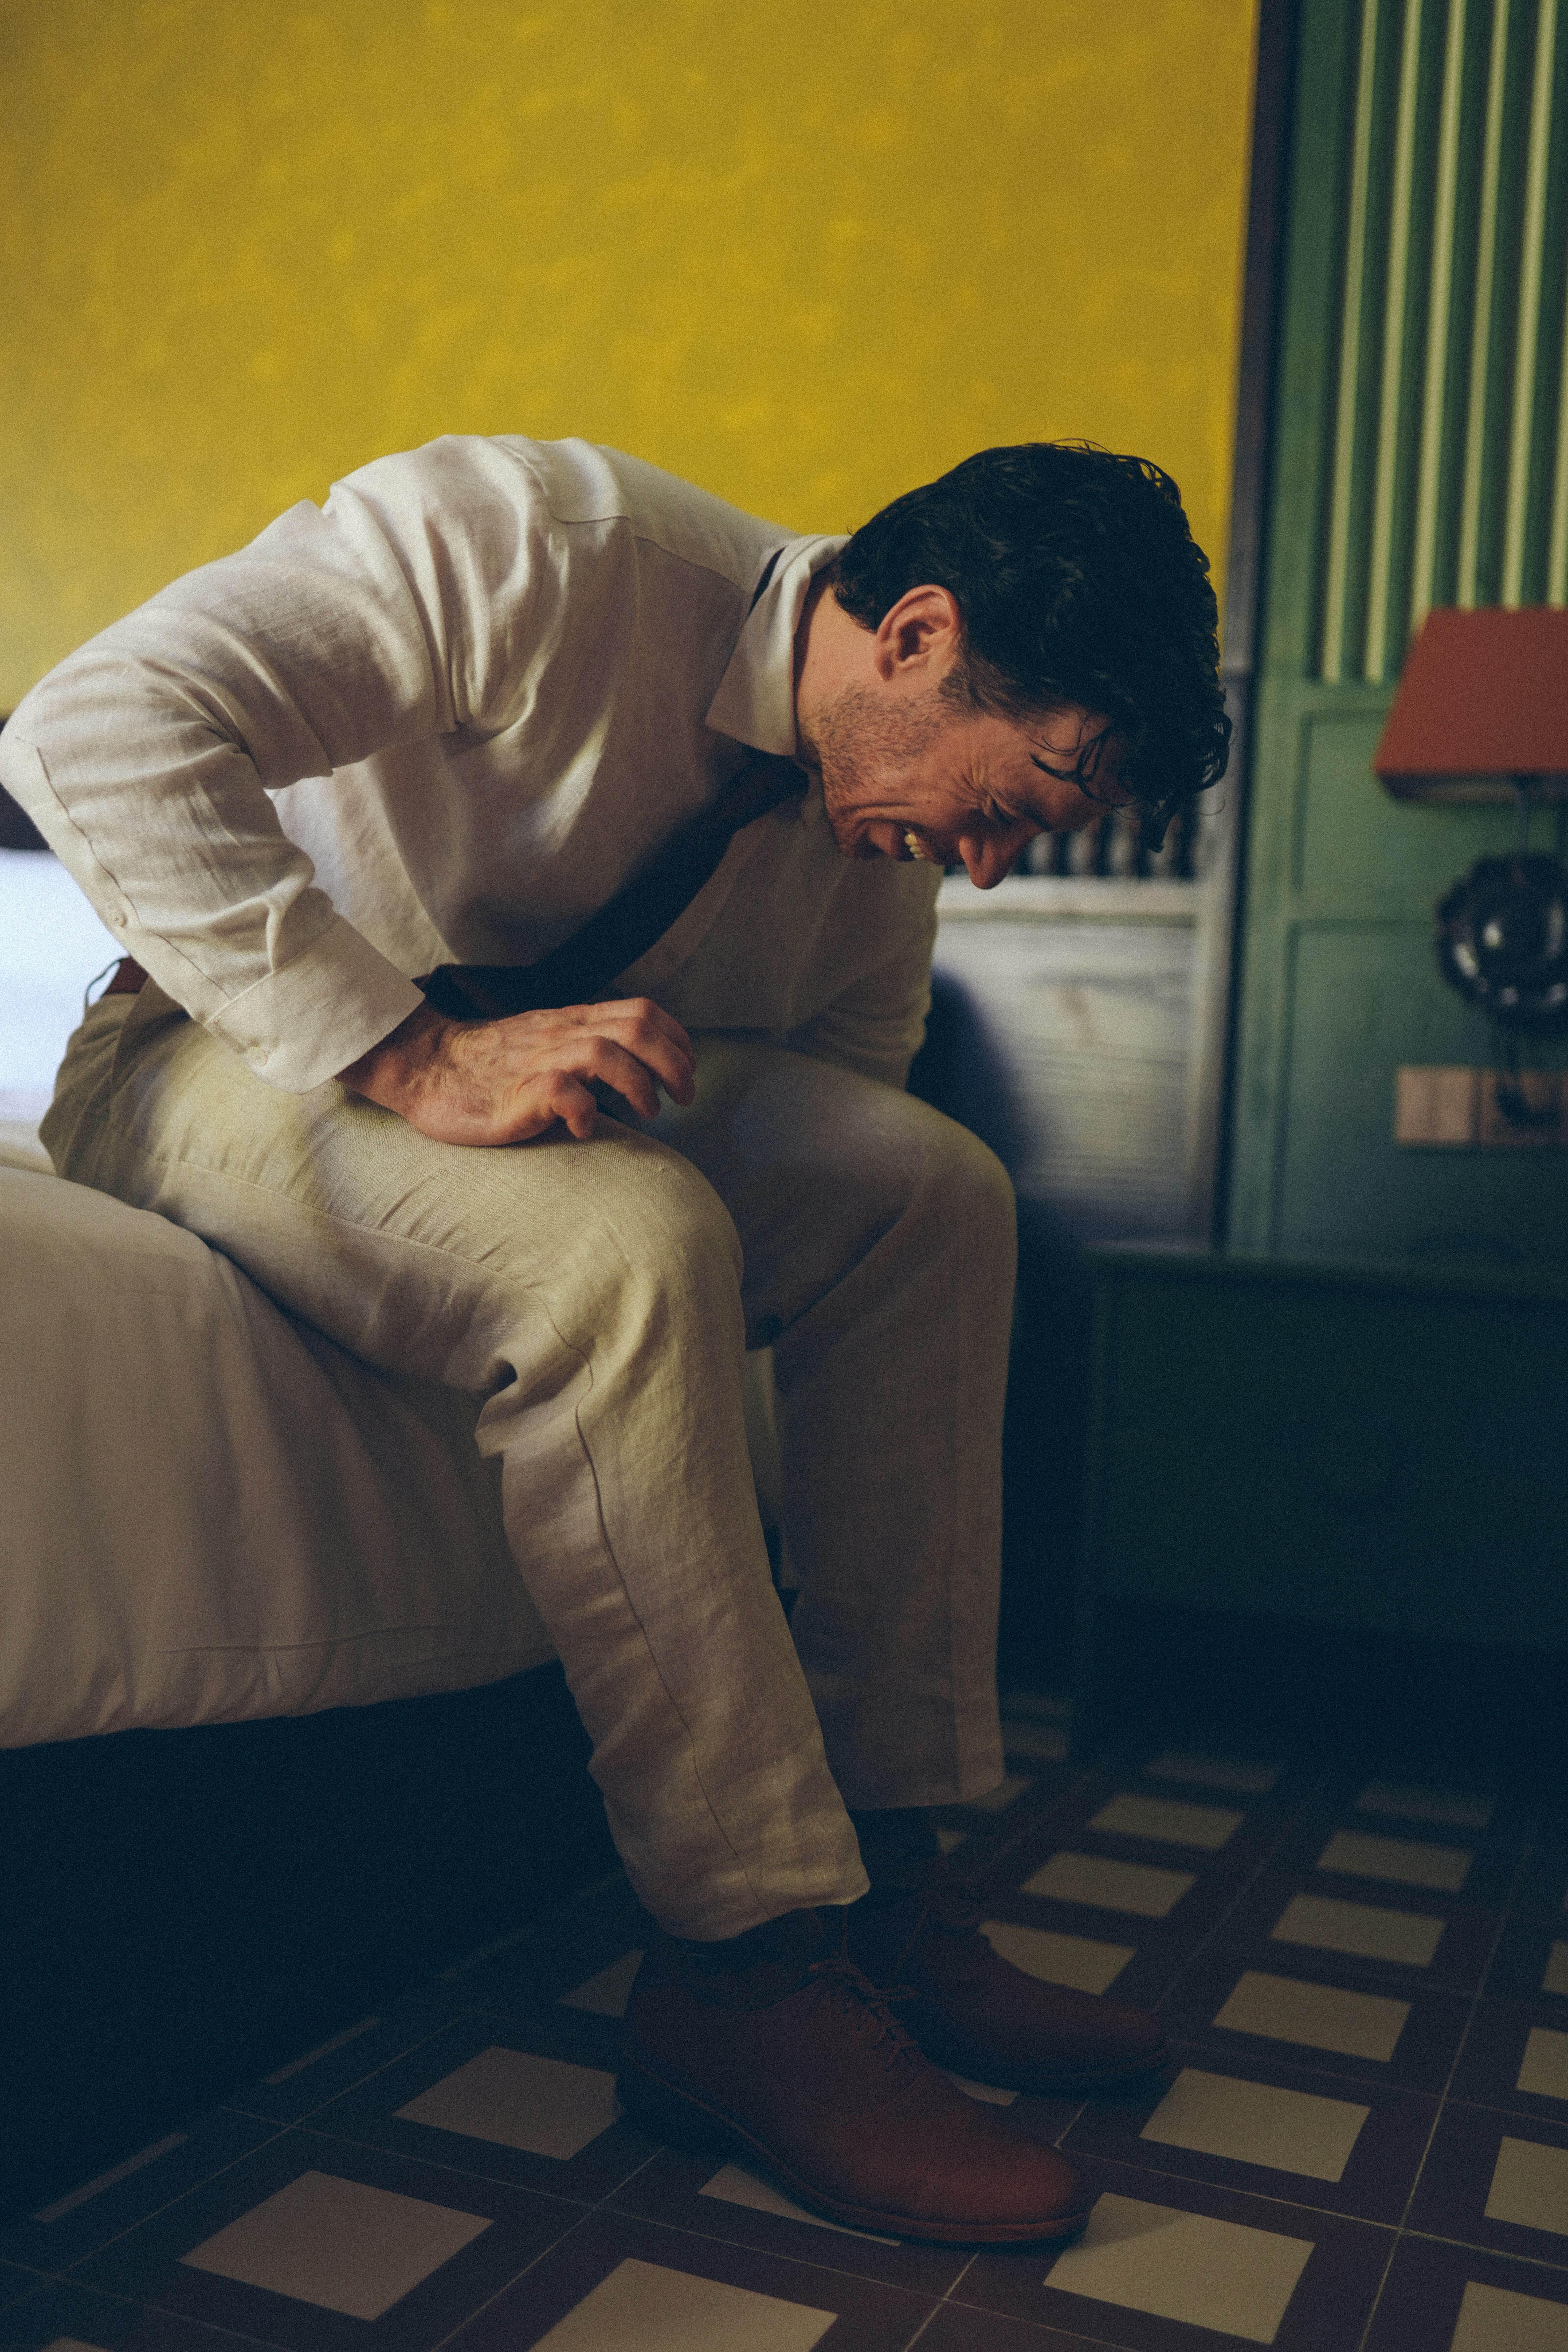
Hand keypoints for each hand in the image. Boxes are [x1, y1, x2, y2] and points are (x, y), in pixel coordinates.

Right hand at [336, 997, 695, 1145]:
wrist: (426, 1067)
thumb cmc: (490, 1066)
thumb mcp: (548, 1044)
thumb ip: (588, 1048)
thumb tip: (638, 1069)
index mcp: (572, 1022)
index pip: (641, 1012)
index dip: (676, 1040)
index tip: (686, 1071)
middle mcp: (560, 1034)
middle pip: (636, 1028)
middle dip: (673, 1064)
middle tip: (682, 1098)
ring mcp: (538, 1060)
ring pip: (605, 1053)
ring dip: (639, 1085)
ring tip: (646, 1113)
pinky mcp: (516, 1093)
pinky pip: (562, 1091)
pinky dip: (586, 1112)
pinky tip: (584, 1129)